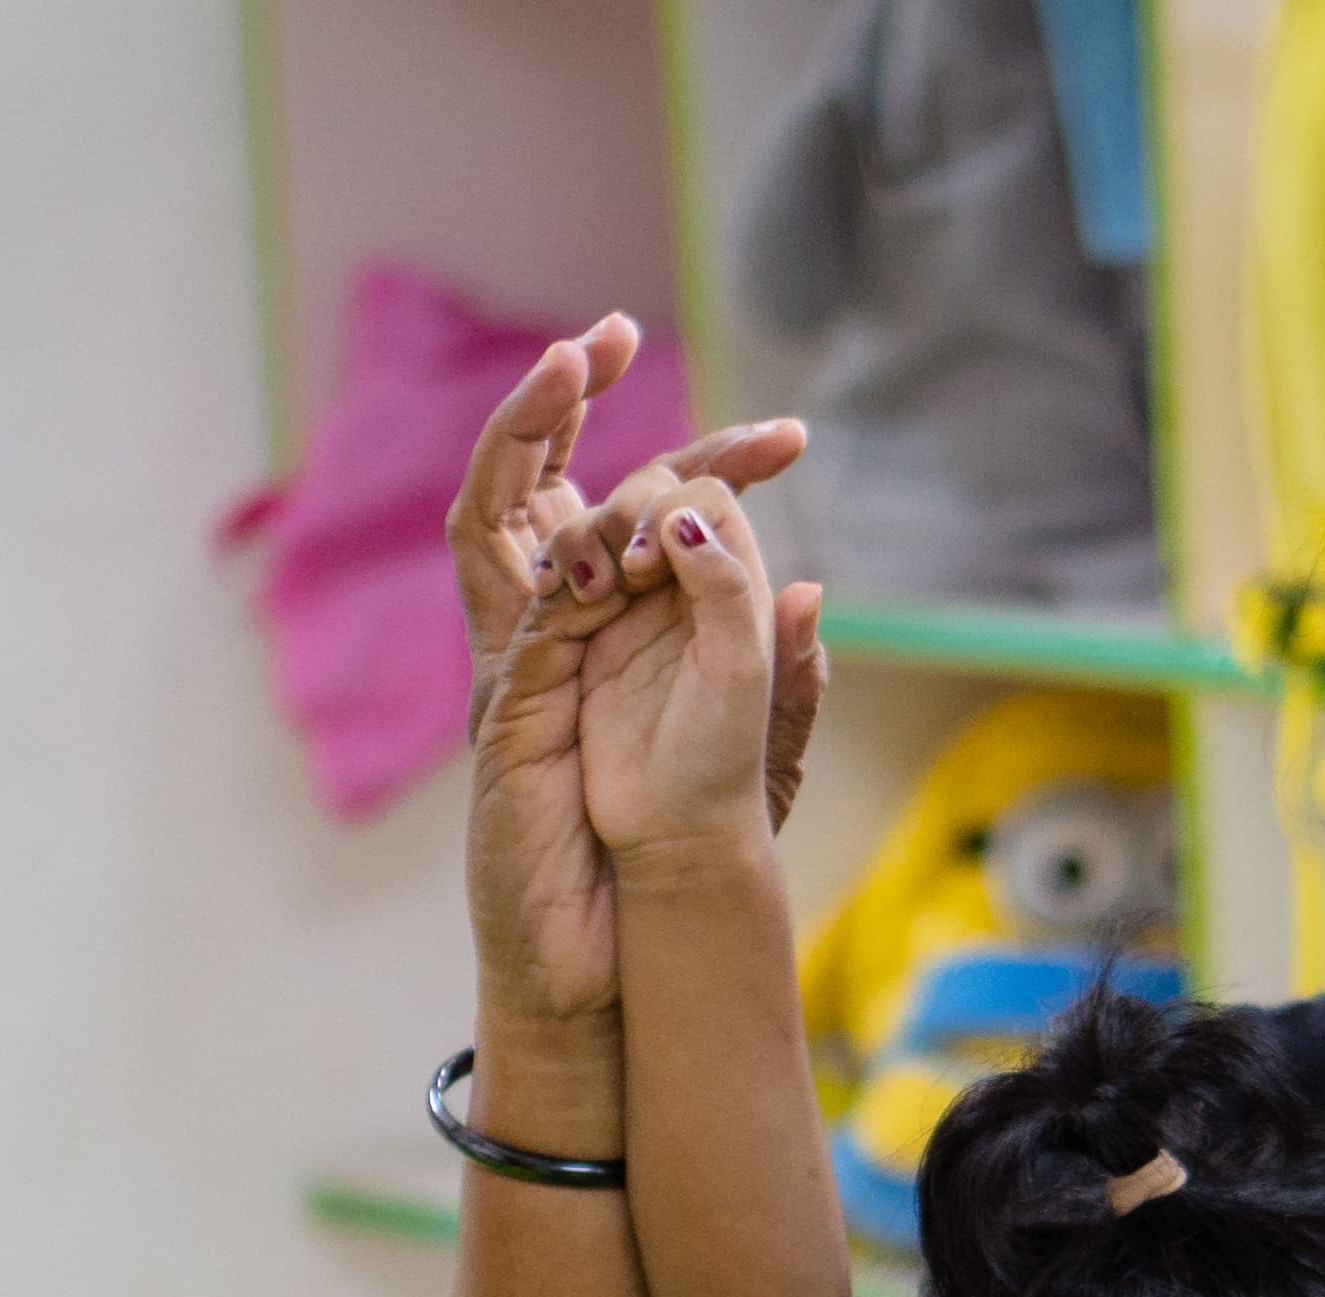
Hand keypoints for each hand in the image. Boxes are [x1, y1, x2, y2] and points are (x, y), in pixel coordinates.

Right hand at [451, 321, 818, 1030]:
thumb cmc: (687, 846)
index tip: (785, 430)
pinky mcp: (508, 706)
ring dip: (537, 449)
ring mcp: (534, 660)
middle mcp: (578, 625)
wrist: (620, 936)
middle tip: (597, 332)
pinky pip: (519, 618)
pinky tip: (579, 528)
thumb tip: (815, 592)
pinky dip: (545, 568)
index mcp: (638, 621)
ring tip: (560, 379)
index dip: (709, 458)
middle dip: (561, 399)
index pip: (662, 509)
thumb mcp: (761, 750)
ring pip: (529, 530)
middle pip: (572, 489)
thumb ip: (790, 677)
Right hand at [522, 474, 816, 875]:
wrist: (671, 831)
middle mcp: (679, 590)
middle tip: (625, 574)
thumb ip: (729, 589)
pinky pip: (560, 576)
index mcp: (730, 587)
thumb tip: (691, 517)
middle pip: (646, 500)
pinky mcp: (577, 641)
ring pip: (597, 530)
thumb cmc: (719, 763)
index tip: (656, 559)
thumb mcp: (737, 672)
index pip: (704, 497)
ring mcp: (626, 612)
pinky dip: (554, 568)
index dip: (676, 507)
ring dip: (584, 538)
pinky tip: (553, 588)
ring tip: (588, 588)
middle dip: (626, 516)